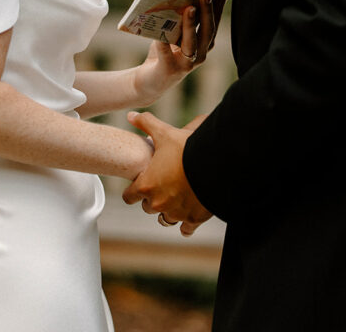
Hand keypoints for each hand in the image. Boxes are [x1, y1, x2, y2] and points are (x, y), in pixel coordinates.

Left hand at [122, 111, 212, 232]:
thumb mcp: (164, 133)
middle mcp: (158, 203)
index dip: (134, 189)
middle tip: (162, 185)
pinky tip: (189, 212)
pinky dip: (186, 223)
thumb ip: (146, 123)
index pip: (129, 196)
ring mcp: (175, 213)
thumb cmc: (187, 148)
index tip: (141, 182)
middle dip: (153, 198)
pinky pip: (185, 229)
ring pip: (165, 219)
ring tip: (175, 198)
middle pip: (147, 207)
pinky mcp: (193, 220)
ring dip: (168, 210)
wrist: (216, 163)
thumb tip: (130, 115)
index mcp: (146, 185)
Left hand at [133, 0, 215, 104]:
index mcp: (204, 43)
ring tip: (190, 8)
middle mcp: (200, 54)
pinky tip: (161, 32)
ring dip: (191, 25)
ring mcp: (186, 63)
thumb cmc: (165, 51)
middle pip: (207, 31)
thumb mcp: (175, 33)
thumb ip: (182, 19)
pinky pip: (166, 52)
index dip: (220, 4)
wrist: (149, 81)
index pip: (215, 21)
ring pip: (191, 43)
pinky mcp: (169, 69)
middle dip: (207, 11)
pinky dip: (164, 42)